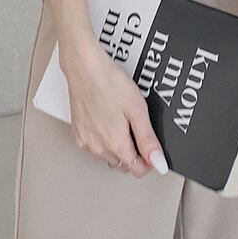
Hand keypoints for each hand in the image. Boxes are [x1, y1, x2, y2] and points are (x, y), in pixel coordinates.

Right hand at [60, 38, 168, 177]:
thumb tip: (159, 164)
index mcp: (115, 145)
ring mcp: (86, 142)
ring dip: (119, 147)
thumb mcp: (137, 110)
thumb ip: (148, 140)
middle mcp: (98, 149)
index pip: (137, 170)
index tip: (151, 145)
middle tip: (137, 127)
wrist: (85, 68)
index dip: (149, 160)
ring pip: (109, 156)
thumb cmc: (110, 83)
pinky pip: (96, 146)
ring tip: (121, 120)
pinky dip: (104, 139)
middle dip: (135, 153)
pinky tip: (108, 119)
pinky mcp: (78, 134)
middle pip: (124, 164)